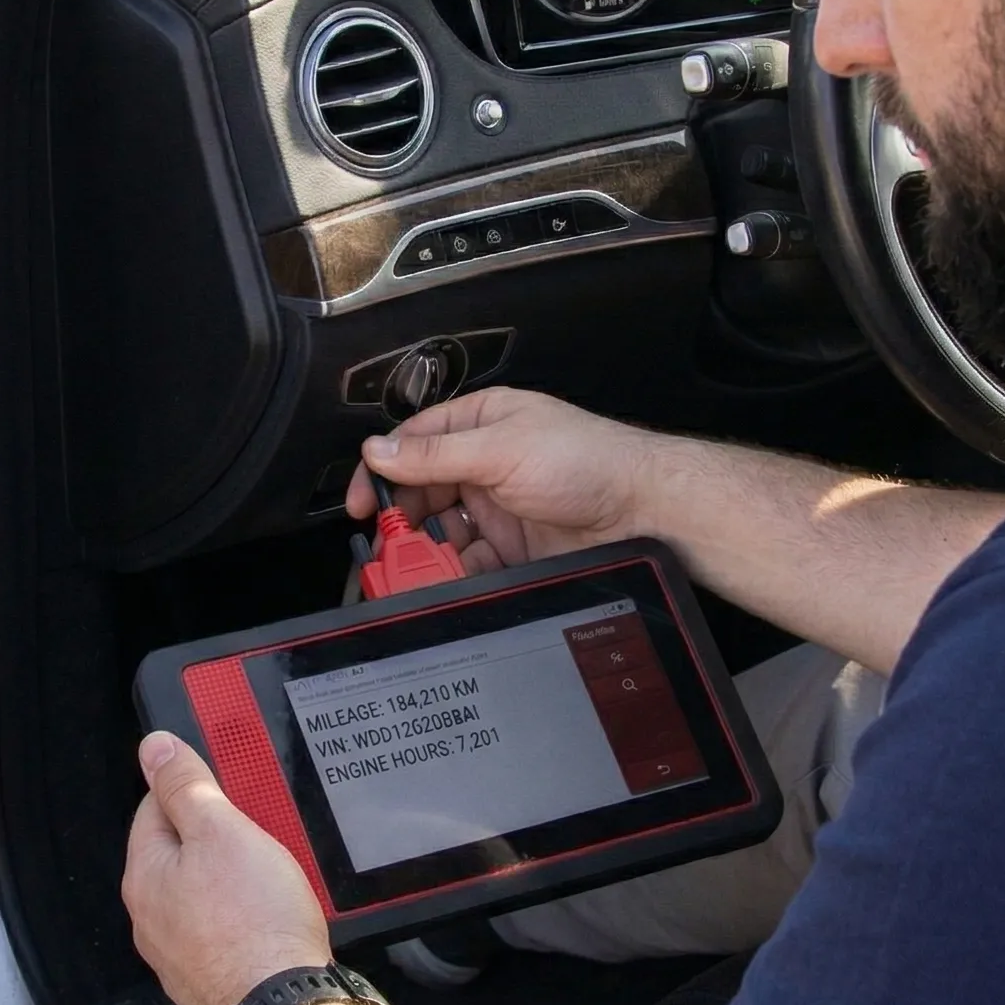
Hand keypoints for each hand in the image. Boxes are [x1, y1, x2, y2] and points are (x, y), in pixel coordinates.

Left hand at [122, 731, 332, 1004]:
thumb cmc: (255, 926)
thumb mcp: (222, 831)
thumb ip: (187, 787)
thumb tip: (155, 749)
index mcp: (145, 875)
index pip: (155, 806)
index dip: (194, 788)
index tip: (224, 782)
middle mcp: (153, 917)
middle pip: (183, 851)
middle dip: (223, 835)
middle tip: (260, 829)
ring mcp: (181, 953)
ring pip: (207, 892)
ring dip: (239, 876)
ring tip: (275, 873)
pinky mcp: (212, 978)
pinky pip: (227, 928)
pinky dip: (248, 916)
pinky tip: (275, 914)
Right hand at [345, 387, 656, 572]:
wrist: (644, 511)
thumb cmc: (588, 460)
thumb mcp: (501, 449)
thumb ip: (435, 454)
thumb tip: (379, 451)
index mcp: (481, 423)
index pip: (414, 442)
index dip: (382, 471)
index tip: (360, 503)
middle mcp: (486, 462)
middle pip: (422, 492)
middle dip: (401, 519)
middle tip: (387, 544)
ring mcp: (498, 506)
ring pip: (442, 531)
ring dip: (425, 550)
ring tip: (414, 569)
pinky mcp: (512, 546)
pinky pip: (469, 562)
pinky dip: (453, 573)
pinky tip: (446, 581)